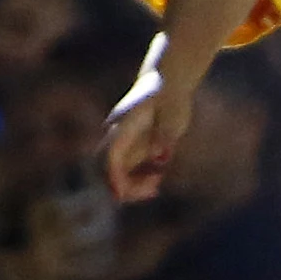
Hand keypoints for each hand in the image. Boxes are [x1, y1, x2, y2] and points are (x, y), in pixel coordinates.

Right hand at [102, 56, 197, 203]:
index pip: (111, 156)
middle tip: (153, 191)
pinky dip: (138, 179)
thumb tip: (160, 159)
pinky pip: (126, 169)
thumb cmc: (170, 97)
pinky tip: (156, 177)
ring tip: (157, 183)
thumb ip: (165, 137)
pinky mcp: (132, 146)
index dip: (113, 177)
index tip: (120, 196)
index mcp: (124, 127)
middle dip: (123, 186)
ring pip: (115, 171)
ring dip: (131, 184)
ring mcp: (123, 142)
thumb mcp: (174, 117)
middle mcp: (117, 136)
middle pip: (106, 168)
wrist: (167, 83)